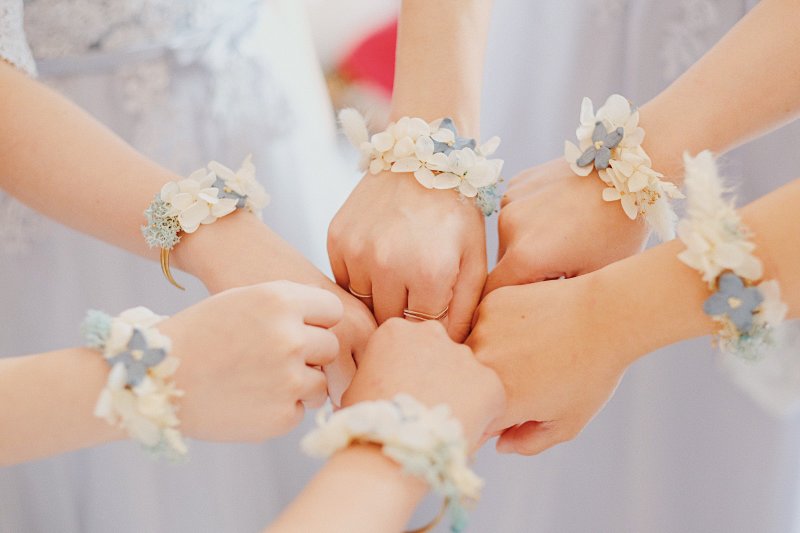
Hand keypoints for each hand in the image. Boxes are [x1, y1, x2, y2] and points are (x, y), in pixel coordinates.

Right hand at [160, 281, 342, 441]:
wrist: (154, 377)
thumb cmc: (202, 333)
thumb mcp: (245, 299)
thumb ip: (291, 306)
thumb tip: (334, 324)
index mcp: (280, 300)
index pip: (331, 310)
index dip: (315, 321)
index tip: (299, 328)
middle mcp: (290, 337)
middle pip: (330, 346)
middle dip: (308, 353)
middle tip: (271, 358)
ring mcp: (288, 379)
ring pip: (321, 382)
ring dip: (300, 383)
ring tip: (258, 378)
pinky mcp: (281, 415)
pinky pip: (300, 409)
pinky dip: (280, 408)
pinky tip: (248, 398)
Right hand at [328, 171, 486, 341]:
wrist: (420, 155)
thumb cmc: (455, 212)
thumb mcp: (474, 260)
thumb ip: (464, 310)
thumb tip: (448, 349)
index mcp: (429, 272)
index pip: (424, 329)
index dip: (431, 326)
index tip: (436, 316)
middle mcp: (388, 264)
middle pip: (390, 321)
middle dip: (405, 317)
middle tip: (416, 298)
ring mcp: (357, 251)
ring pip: (363, 305)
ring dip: (379, 299)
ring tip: (398, 276)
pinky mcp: (336, 239)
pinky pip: (344, 282)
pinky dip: (360, 280)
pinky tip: (378, 261)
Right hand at [343, 318, 504, 448]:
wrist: (393, 449)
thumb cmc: (369, 425)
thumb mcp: (359, 385)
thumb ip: (380, 371)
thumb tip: (386, 381)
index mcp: (396, 330)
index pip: (411, 344)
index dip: (410, 371)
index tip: (407, 391)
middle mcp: (432, 333)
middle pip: (441, 353)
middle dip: (438, 376)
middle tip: (428, 408)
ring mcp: (463, 355)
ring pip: (467, 374)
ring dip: (461, 394)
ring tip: (444, 424)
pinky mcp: (489, 381)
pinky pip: (490, 396)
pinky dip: (482, 413)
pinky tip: (462, 430)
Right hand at [467, 274, 631, 454]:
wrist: (605, 316)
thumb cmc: (591, 373)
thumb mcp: (568, 423)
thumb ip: (530, 442)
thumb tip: (501, 444)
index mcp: (500, 403)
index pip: (477, 419)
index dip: (493, 418)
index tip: (512, 409)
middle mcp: (483, 368)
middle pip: (471, 385)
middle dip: (490, 386)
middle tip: (527, 374)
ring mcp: (483, 332)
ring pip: (473, 352)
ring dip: (490, 354)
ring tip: (530, 348)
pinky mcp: (489, 305)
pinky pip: (481, 323)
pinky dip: (497, 328)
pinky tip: (529, 326)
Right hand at [484, 159, 648, 293]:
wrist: (630, 174)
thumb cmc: (618, 231)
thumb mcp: (592, 279)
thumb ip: (552, 302)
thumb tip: (530, 318)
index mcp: (525, 256)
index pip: (494, 296)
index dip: (509, 306)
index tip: (528, 308)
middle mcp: (508, 226)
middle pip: (502, 267)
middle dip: (523, 275)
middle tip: (560, 271)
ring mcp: (510, 199)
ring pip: (508, 240)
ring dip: (526, 247)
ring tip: (564, 240)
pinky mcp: (517, 183)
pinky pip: (515, 214)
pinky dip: (530, 222)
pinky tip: (561, 217)